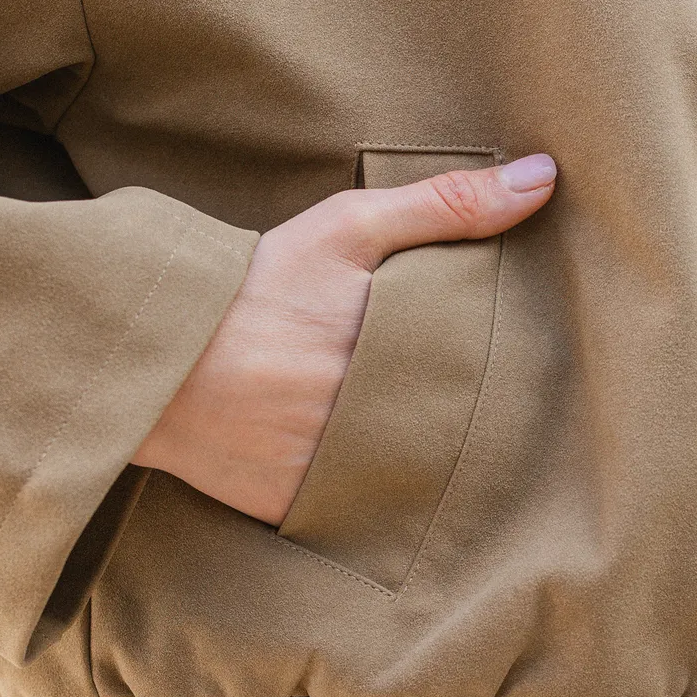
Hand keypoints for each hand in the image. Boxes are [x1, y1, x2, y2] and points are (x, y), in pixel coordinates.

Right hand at [133, 153, 556, 523]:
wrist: (151, 347)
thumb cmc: (256, 282)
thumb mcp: (348, 228)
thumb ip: (447, 205)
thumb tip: (545, 178)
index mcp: (394, 351)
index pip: (486, 378)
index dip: (510, 378)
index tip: (529, 374)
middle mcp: (369, 418)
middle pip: (454, 435)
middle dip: (471, 425)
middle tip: (490, 418)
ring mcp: (330, 470)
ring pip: (412, 482)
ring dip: (429, 470)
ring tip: (442, 454)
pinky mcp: (293, 508)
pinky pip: (356, 518)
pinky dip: (373, 504)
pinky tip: (388, 488)